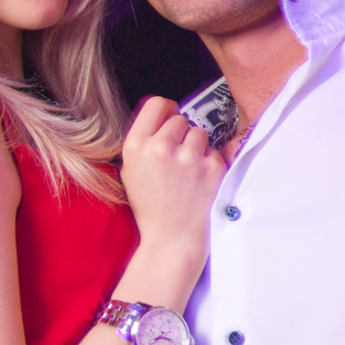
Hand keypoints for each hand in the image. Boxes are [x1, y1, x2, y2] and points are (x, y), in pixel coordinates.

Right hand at [120, 97, 224, 276]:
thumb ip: (142, 141)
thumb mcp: (131, 172)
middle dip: (181, 135)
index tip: (170, 117)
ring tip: (188, 172)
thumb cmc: (151, 209)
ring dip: (197, 147)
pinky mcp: (211, 167)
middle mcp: (160, 147)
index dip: (166, 109)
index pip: (156, 104)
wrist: (171, 240)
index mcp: (135, 146)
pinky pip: (214, 150)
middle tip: (177, 159)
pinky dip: (210, 163)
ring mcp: (187, 157)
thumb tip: (160, 114)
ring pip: (199, 132)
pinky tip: (199, 182)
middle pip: (179, 118)